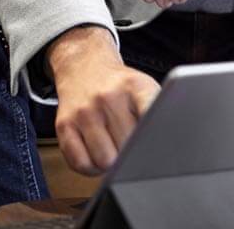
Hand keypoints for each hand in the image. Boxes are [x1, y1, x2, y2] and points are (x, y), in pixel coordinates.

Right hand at [47, 26, 158, 175]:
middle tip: (131, 142)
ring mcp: (84, 110)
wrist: (83, 66)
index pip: (153, 118)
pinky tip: (95, 152)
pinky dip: (90, 167)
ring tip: (113, 147)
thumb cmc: (119, 86)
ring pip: (105, 162)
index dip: (158, 140)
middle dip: (133, 154)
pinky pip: (80, 164)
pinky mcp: (64, 124)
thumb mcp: (145, 89)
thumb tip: (170, 150)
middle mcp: (108, 96)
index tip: (161, 148)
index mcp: (135, 86)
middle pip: (130, 150)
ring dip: (111, 163)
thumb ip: (158, 115)